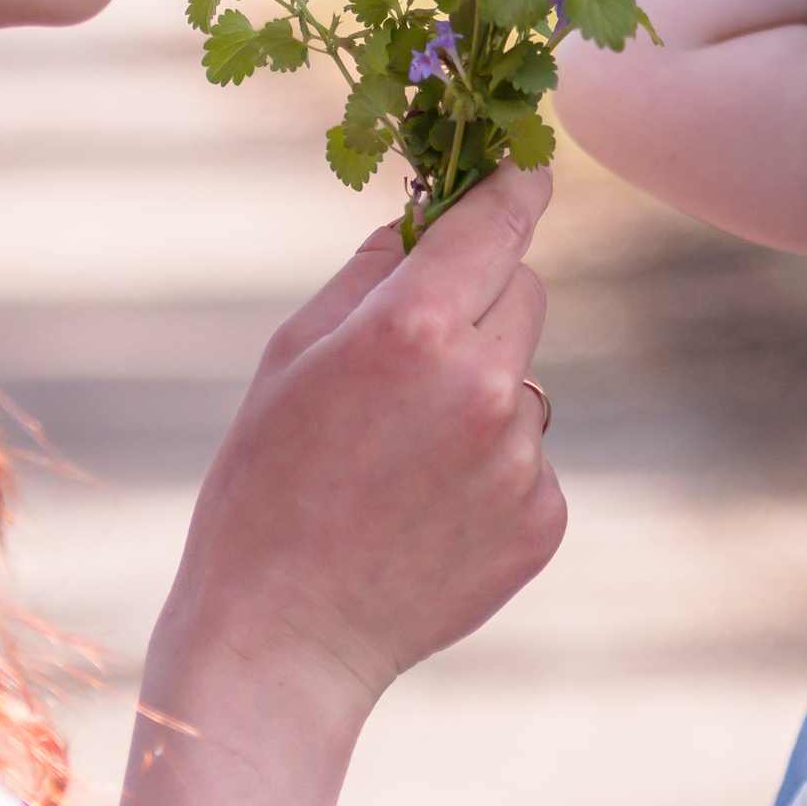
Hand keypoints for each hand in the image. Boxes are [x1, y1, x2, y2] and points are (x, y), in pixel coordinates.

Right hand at [153, 163, 563, 708]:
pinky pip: (530, 457)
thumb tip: (423, 219)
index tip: (532, 165)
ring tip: (402, 458)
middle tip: (415, 351)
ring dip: (484, 391)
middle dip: (483, 298)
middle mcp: (483, 383)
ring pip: (526, 379)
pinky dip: (492, 467)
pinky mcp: (543, 518)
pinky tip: (426, 509)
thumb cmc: (263, 485)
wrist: (280, 640)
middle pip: (525, 291)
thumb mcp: (289, 357)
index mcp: (412, 329)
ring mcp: (520, 456)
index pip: (497, 221)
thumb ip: (367, 274)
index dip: (518, 185)